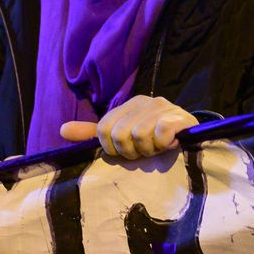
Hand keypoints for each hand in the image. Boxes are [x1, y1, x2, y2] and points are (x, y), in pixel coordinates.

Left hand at [60, 95, 197, 159]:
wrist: (191, 139)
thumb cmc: (154, 140)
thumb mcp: (122, 136)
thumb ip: (93, 134)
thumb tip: (62, 130)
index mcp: (129, 104)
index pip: (103, 129)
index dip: (113, 148)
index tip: (128, 151)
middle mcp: (145, 101)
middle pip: (120, 134)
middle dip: (131, 152)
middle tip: (145, 151)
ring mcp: (164, 107)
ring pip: (139, 136)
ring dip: (149, 151)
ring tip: (158, 149)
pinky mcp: (180, 117)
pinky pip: (161, 133)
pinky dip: (163, 144)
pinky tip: (170, 144)